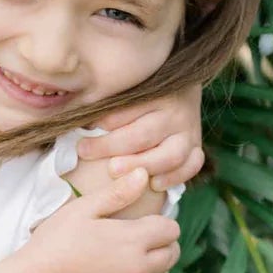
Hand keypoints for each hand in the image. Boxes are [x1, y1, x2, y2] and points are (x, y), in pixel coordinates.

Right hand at [22, 172, 181, 272]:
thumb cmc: (53, 245)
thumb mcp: (82, 211)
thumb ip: (117, 193)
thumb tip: (142, 174)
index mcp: (134, 240)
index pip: (172, 229)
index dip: (160, 224)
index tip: (143, 224)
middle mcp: (141, 269)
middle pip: (172, 254)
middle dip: (161, 245)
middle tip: (134, 241)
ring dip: (150, 269)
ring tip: (120, 261)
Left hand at [73, 82, 203, 191]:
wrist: (184, 87)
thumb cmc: (145, 90)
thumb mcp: (130, 88)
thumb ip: (108, 101)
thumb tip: (75, 115)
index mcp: (158, 93)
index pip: (127, 111)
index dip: (102, 124)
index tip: (80, 131)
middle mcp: (176, 113)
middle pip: (144, 135)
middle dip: (112, 146)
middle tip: (86, 152)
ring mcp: (189, 132)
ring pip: (171, 155)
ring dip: (143, 166)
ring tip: (115, 171)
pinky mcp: (196, 147)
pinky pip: (191, 166)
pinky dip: (175, 177)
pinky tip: (154, 185)